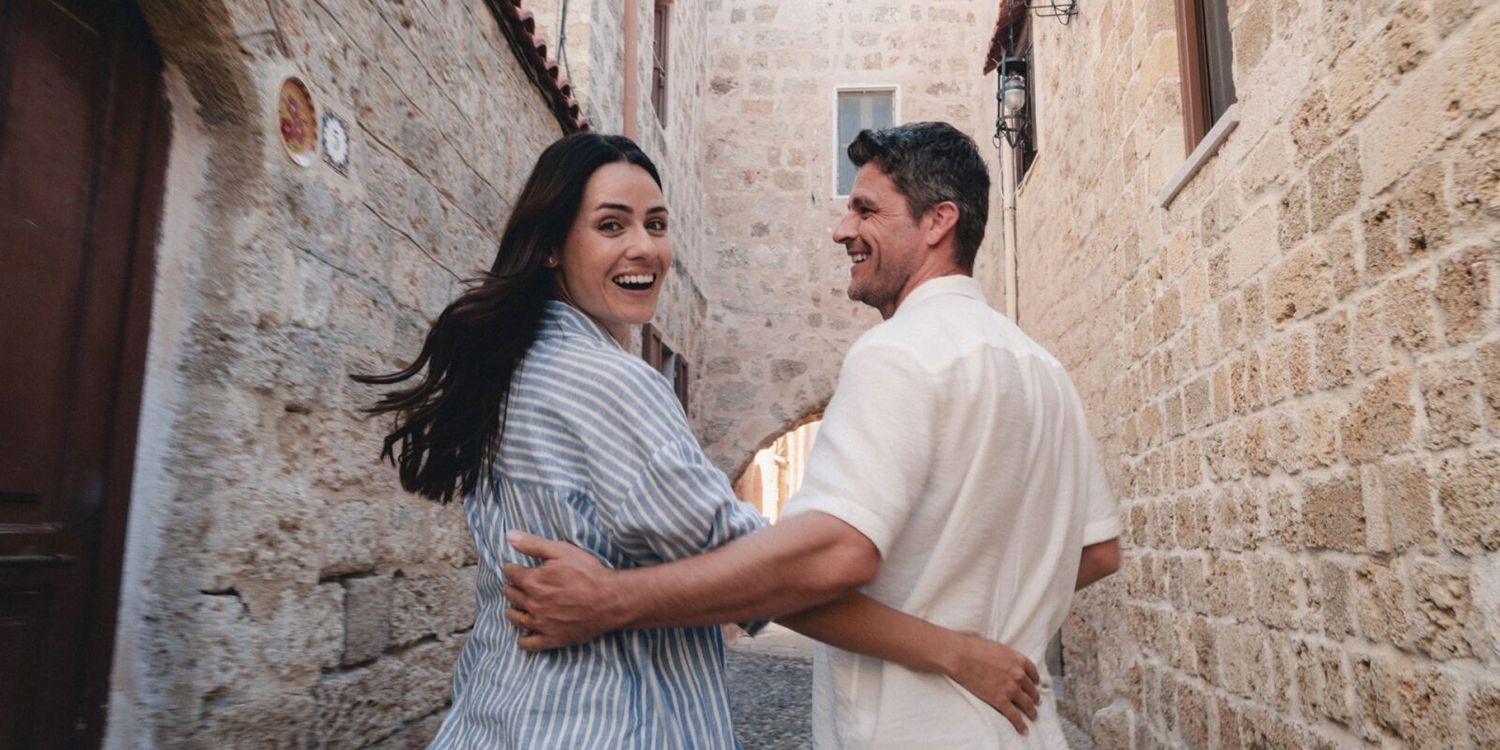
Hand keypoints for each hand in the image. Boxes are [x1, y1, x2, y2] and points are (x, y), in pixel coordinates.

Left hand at [501, 531, 623, 650]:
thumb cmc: (589, 573)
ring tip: (515, 606)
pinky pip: (529, 643)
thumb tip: (509, 536)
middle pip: (511, 595)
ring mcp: (542, 623)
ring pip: (516, 618)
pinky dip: (523, 639)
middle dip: (511, 587)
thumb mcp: (562, 551)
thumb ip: (533, 544)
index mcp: (533, 582)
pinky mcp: (552, 638)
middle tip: (515, 584)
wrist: (611, 600)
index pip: (511, 574)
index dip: (512, 568)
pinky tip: (524, 634)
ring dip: (512, 610)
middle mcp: (533, 604)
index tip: (514, 567)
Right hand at [944, 633, 1040, 735]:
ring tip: (1033, 716)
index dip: (1034, 680)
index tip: (1035, 685)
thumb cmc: (972, 647)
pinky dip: (1020, 724)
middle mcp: (1018, 674)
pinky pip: (1014, 716)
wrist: (959, 656)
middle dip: (1034, 697)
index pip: (1032, 673)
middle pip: (1031, 689)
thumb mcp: (996, 647)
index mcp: (1018, 659)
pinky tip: (1023, 729)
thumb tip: (1002, 658)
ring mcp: (1010, 688)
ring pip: (1027, 704)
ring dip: (1031, 712)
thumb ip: (1005, 656)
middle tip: (1035, 702)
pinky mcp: (1000, 700)